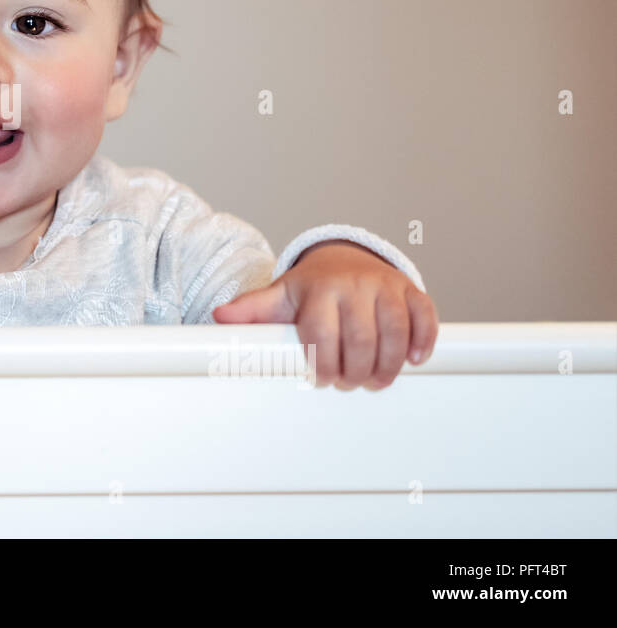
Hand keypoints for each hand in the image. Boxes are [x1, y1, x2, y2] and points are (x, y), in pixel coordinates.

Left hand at [211, 241, 437, 389]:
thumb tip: (220, 317)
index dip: (324, 364)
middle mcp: (353, 284)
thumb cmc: (309, 289)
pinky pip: (424, 315)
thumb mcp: (279, 297)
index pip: (322, 333)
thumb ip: (251, 310)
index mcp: (318, 289)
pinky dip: (423, 340)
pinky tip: (413, 360)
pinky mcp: (409, 289)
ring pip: (394, 330)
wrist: (341, 259)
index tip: (323, 380)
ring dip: (388, 364)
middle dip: (357, 370)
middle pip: (361, 338)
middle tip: (350, 384)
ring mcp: (384, 285)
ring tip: (377, 380)